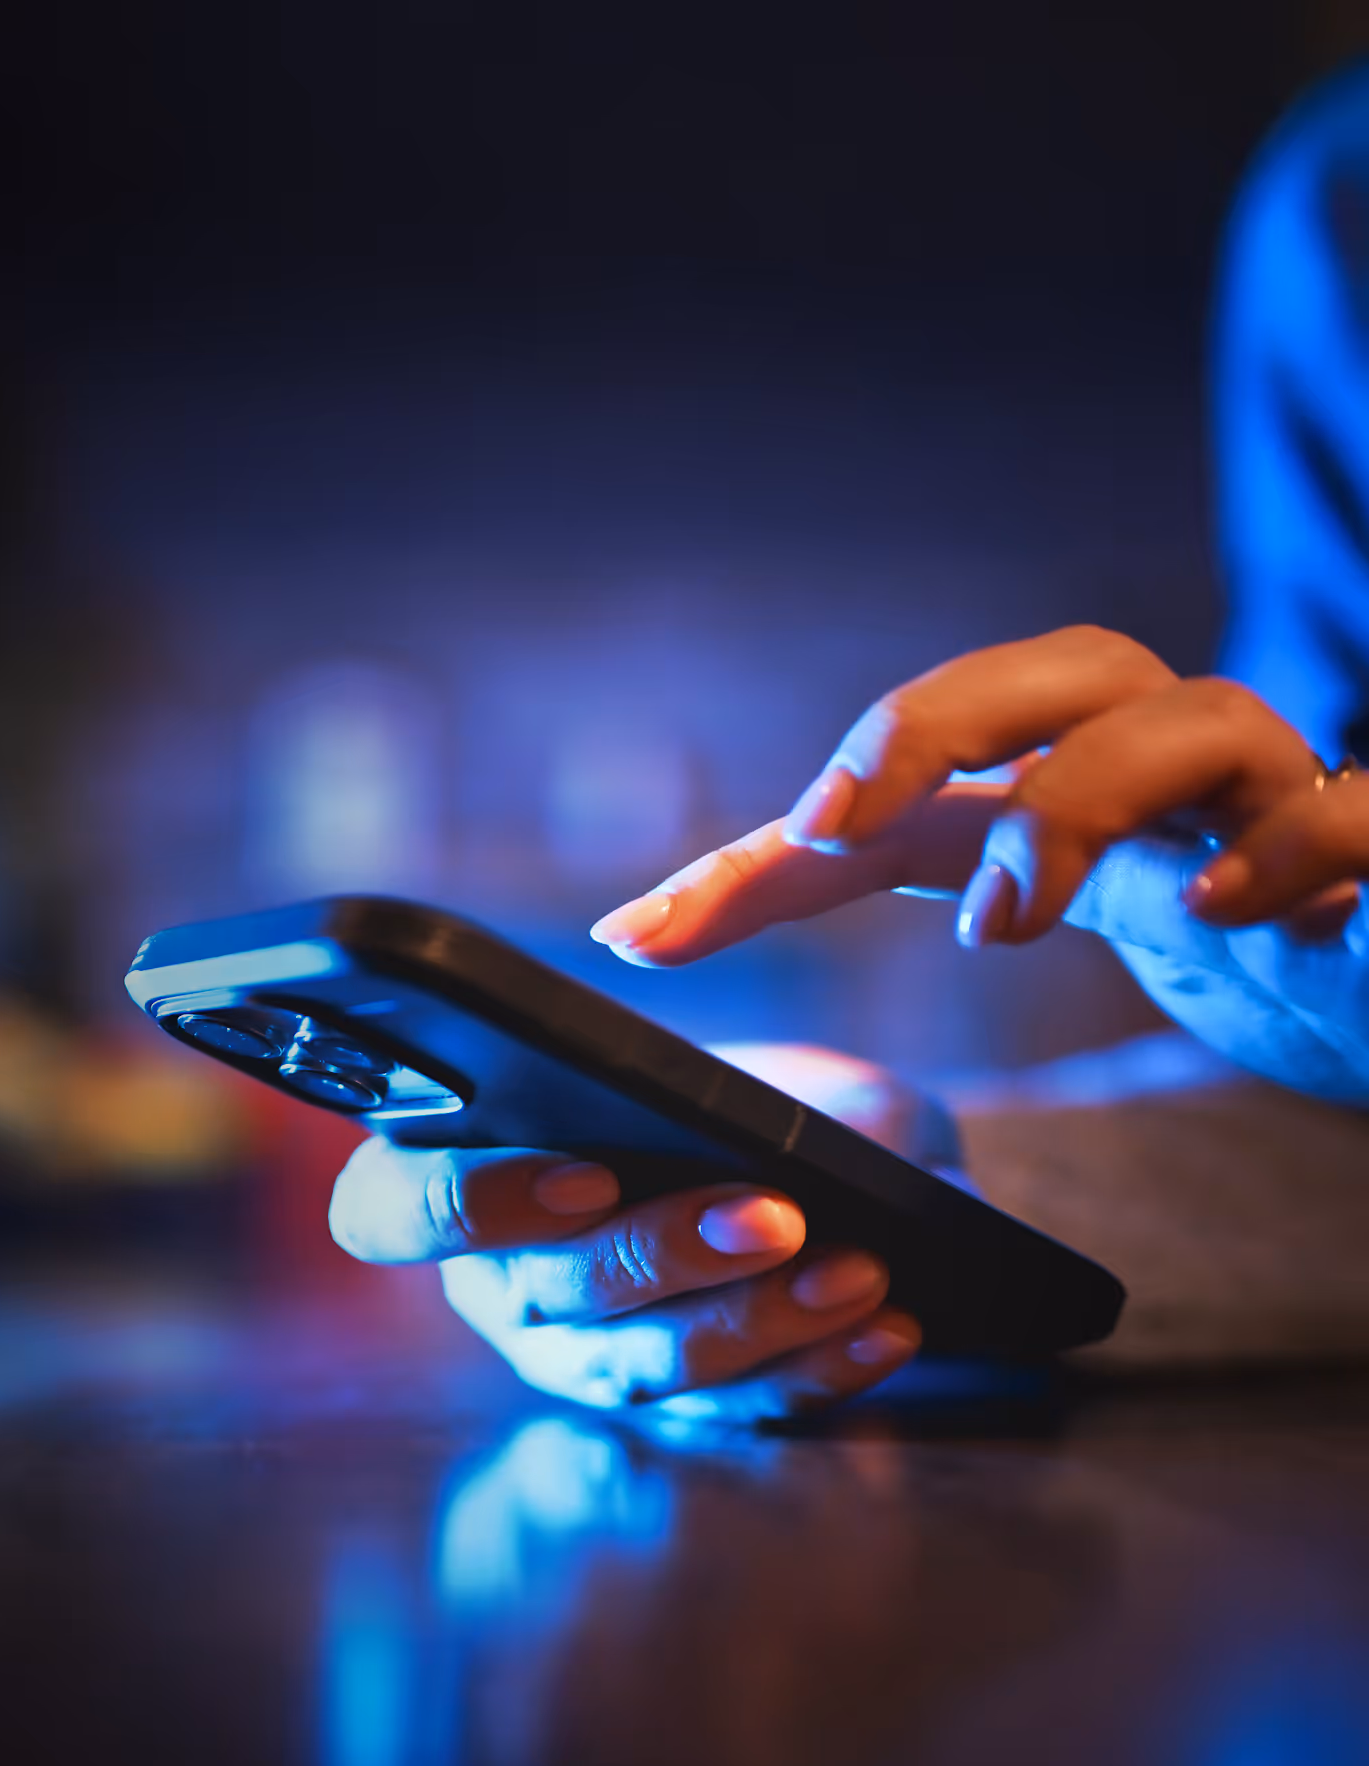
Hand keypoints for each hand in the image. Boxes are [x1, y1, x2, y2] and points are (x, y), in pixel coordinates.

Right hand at [327, 1044, 933, 1421]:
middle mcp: (495, 1287)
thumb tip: (785, 1121)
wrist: (778, 1150)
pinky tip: (883, 1327)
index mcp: (440, 1181)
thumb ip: (700, 1076)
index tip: (586, 1174)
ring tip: (853, 1271)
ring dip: (755, 1319)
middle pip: (547, 1292)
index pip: (385, 1213)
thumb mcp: (688, 1058)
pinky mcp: (673, 1408)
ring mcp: (579, 1360)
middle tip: (769, 1214)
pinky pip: (738, 1406)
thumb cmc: (697, 1088)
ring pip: (644, 1364)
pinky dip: (818, 1368)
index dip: (469, 1206)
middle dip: (663, 1255)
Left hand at [585, 626, 1367, 1101]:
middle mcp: (1179, 753)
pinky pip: (1356, 814)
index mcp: (1082, 760)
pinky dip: (1292, 847)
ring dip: (1080, 803)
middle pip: (1060, 670)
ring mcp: (1282, 796)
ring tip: (1006, 918)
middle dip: (933, 726)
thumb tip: (633, 924)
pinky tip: (1223, 913)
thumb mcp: (1033, 903)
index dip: (785, 823)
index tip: (646, 930)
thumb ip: (880, 882)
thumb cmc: (1219, 928)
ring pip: (1194, 720)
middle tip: (834, 823)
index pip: (922, 756)